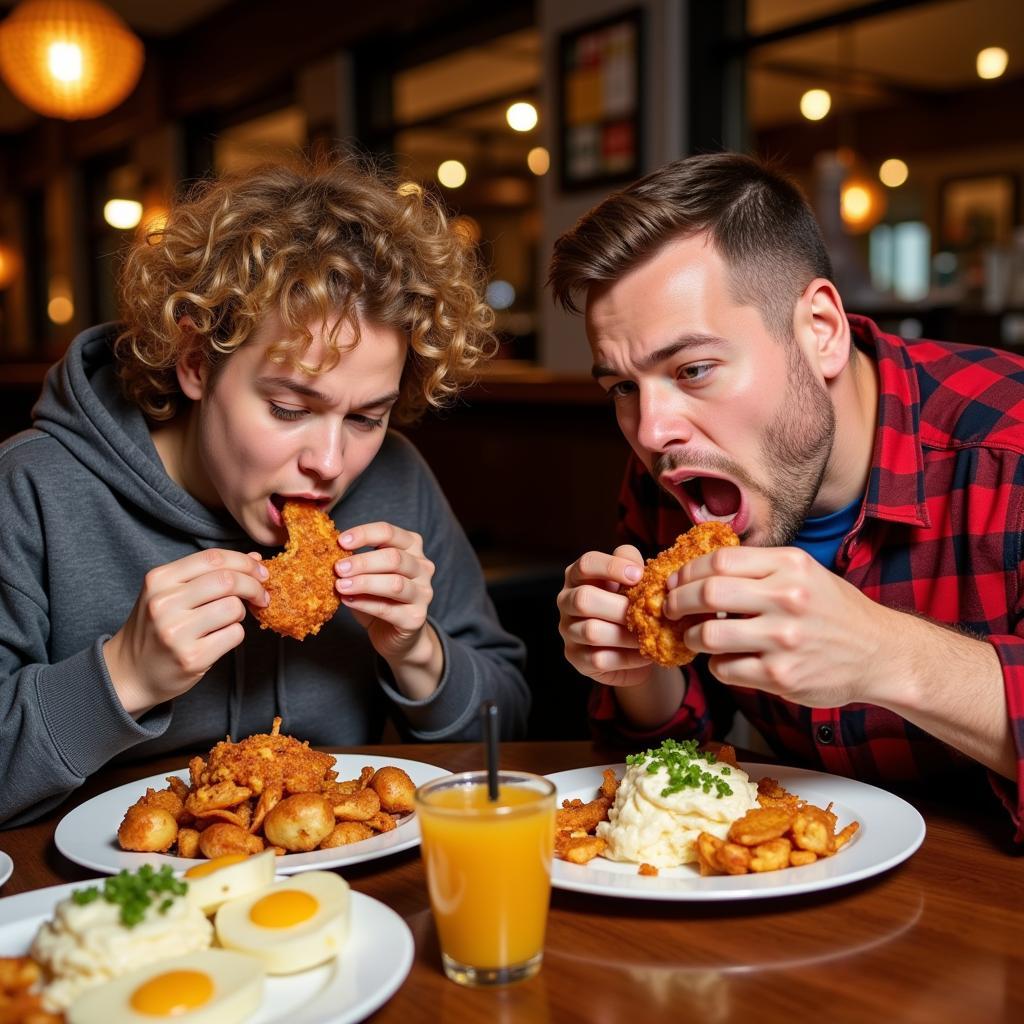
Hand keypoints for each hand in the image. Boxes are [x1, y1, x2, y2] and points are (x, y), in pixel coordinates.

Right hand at [104, 549, 268, 715]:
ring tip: (228, 620)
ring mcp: (176, 632)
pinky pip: (234, 635)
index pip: (213, 558)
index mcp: (158, 580)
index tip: (260, 571)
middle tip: (261, 595)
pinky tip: (220, 638)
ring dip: (241, 612)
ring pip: (234, 608)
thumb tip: (255, 559)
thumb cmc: (156, 628)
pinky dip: (235, 634)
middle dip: (253, 585)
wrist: (129, 673)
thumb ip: (208, 574)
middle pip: (227, 580)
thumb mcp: (170, 593)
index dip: (244, 562)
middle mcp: (164, 603)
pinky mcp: (191, 657)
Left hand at [335, 522, 436, 666]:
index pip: (389, 532)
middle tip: (338, 568)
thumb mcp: (369, 573)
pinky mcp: (416, 617)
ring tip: (340, 586)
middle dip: (362, 562)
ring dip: (364, 583)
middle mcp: (423, 567)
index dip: (364, 534)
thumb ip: (357, 562)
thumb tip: (330, 553)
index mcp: (412, 547)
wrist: (394, 634)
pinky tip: (347, 601)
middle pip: (394, 558)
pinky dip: (364, 604)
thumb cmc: (379, 597)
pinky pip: (388, 608)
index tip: (340, 541)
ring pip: (395, 583)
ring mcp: (423, 593)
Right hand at [557, 544, 652, 687]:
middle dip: (620, 607)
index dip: (612, 567)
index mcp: (578, 575)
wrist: (631, 642)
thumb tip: (637, 569)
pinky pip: (599, 658)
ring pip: (591, 631)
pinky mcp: (576, 657)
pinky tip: (645, 653)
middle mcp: (566, 601)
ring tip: (651, 635)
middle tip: (647, 613)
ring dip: (626, 634)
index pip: (586, 564)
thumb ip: (630, 561)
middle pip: (583, 599)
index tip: (639, 576)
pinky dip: (627, 657)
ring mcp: (568, 630)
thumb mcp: (630, 576)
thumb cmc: (629, 601)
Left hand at [670, 545, 890, 706]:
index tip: (673, 581)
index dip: (686, 572)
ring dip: (692, 637)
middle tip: (669, 608)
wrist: (880, 653)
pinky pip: (725, 669)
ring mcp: (784, 639)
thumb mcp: (804, 573)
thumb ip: (758, 568)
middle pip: (707, 593)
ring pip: (709, 635)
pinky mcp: (781, 675)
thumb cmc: (833, 610)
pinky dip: (716, 665)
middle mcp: (787, 598)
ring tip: (694, 637)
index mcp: (789, 565)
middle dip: (677, 602)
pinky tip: (725, 660)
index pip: (718, 561)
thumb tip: (697, 570)